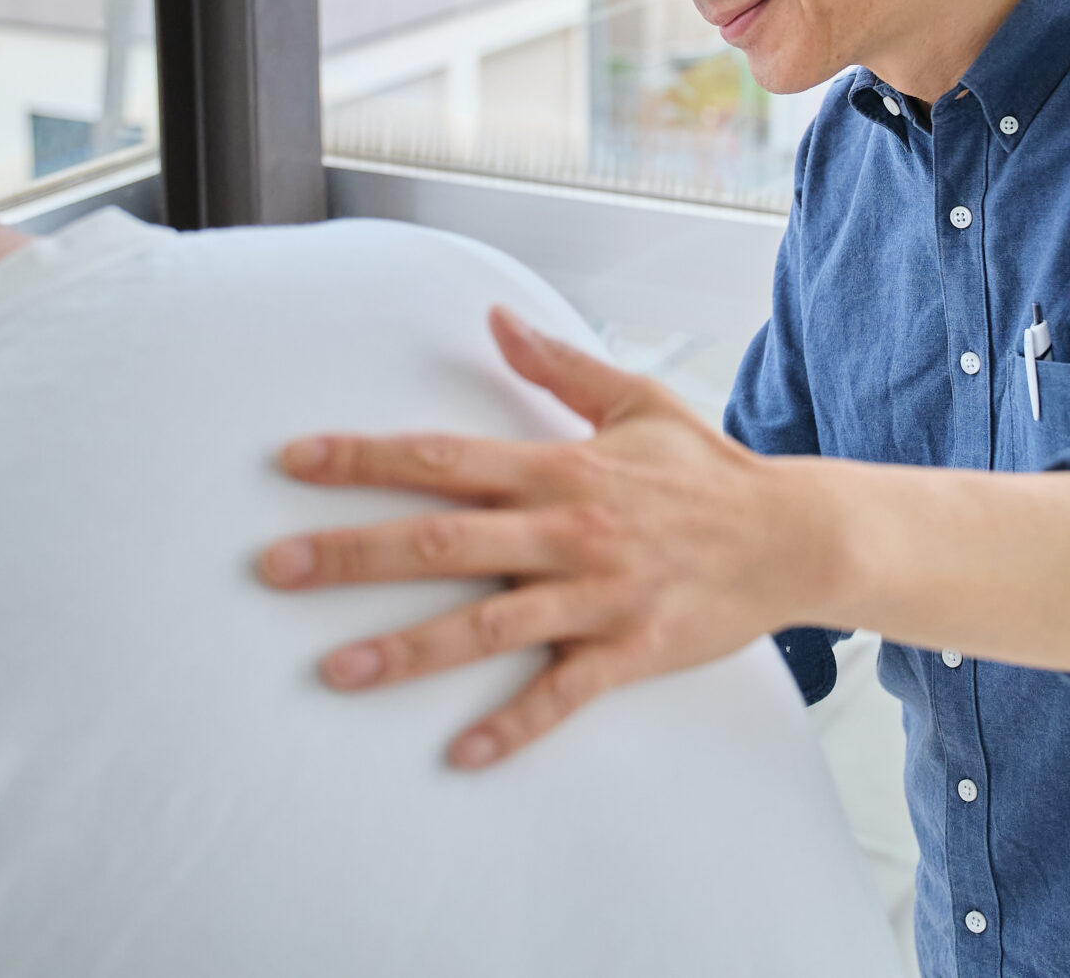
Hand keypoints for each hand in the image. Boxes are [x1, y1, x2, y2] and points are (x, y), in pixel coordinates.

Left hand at [256, 307, 837, 768]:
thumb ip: (557, 365)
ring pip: (489, 625)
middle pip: (443, 542)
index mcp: (560, 468)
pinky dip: (516, 726)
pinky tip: (461, 754)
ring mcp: (598, 596)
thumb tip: (496, 317)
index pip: (444, 457)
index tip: (294, 460)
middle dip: (353, 554)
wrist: (794, 536)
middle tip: (275, 568)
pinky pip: (565, 695)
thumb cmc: (707, 470)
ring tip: (335, 671)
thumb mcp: (634, 401)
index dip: (365, 457)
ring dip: (409, 650)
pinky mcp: (631, 651)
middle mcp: (569, 530)